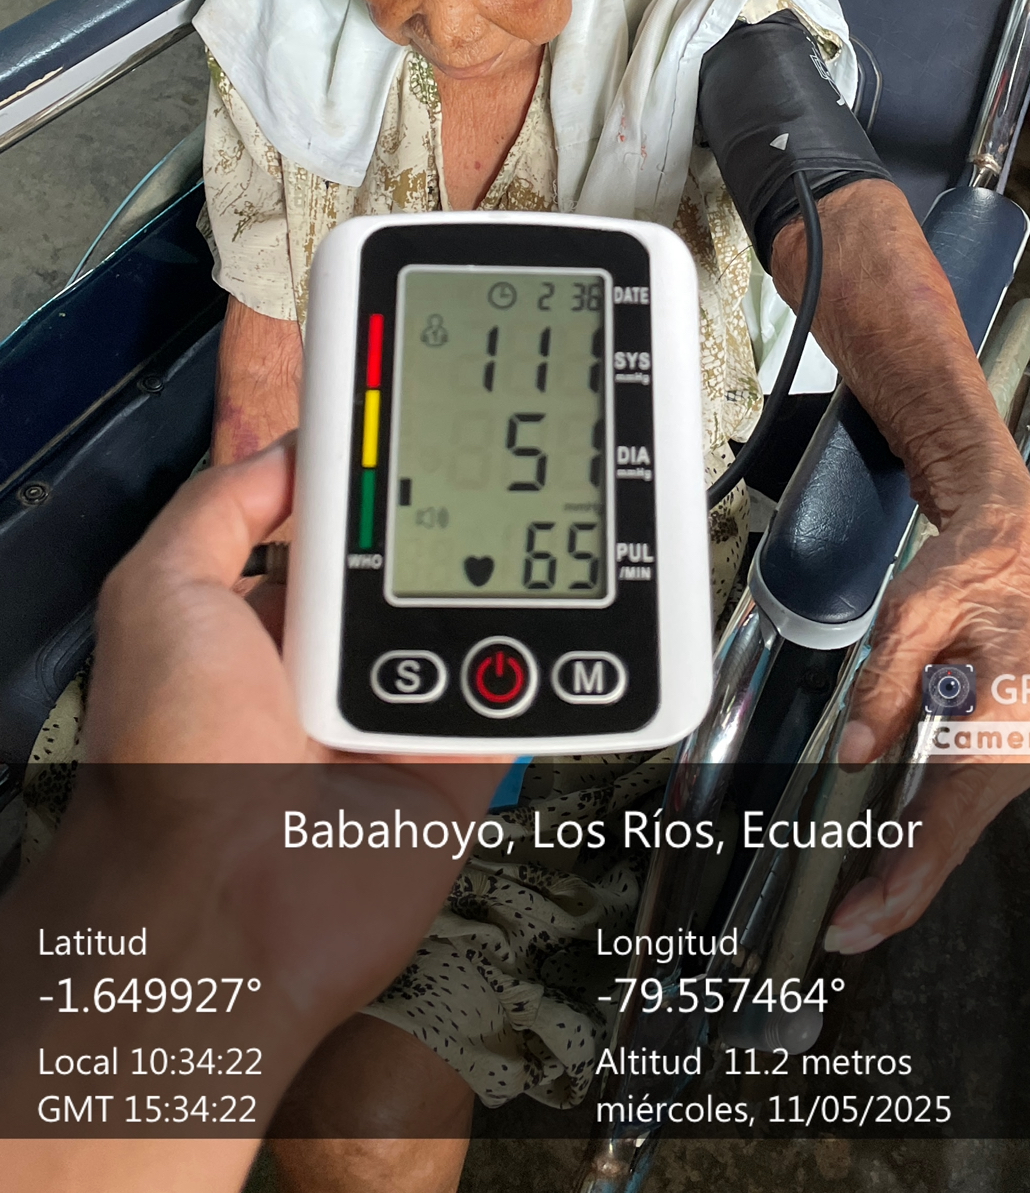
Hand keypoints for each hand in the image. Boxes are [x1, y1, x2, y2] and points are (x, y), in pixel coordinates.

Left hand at [0, 442, 502, 1178]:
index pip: (335, 532)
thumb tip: (295, 452)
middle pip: (415, 573)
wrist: (222, 900)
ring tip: (542, 534)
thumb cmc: (168, 756)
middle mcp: (332, 671)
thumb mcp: (158, 593)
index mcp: (263, 624)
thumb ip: (219, 509)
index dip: (378, 483)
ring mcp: (397, 721)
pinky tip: (569, 621)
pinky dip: (544, 673)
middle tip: (508, 471)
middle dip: (458, 528)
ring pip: (475, 632)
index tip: (428, 430)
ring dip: (505, 593)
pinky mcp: (452, 772)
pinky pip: (516, 710)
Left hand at [826, 462, 1029, 953]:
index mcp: (1002, 724)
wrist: (1012, 550)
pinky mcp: (995, 754)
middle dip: (898, 895)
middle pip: (950, 845)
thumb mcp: (916, 612)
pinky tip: (890, 866)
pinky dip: (921, 846)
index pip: (943, 822)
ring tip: (859, 912)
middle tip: (845, 932)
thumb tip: (855, 748)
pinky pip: (954, 813)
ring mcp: (1010, 758)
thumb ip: (886, 684)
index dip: (899, 877)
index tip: (861, 914)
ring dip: (907, 876)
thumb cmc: (974, 573)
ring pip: (952, 837)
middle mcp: (1015, 753)